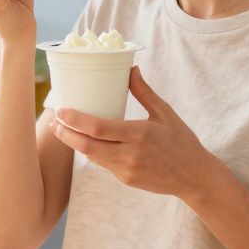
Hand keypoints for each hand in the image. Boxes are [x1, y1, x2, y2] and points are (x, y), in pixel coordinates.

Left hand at [48, 67, 220, 201]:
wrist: (194, 177)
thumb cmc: (182, 141)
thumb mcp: (165, 113)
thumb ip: (144, 92)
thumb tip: (131, 68)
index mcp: (139, 134)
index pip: (99, 129)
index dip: (75, 120)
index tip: (61, 111)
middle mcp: (130, 154)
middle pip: (88, 146)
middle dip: (67, 134)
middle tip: (53, 122)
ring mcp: (126, 170)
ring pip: (93, 156)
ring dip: (76, 144)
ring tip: (63, 130)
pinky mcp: (126, 179)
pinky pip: (104, 164)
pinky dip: (93, 152)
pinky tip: (85, 141)